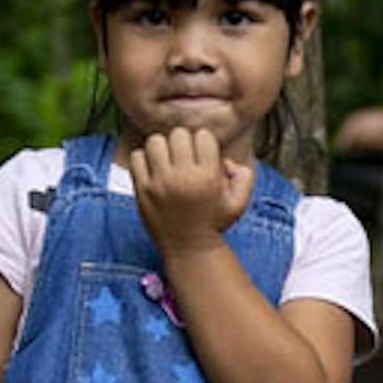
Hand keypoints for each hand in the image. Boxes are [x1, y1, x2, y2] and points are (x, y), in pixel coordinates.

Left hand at [131, 127, 252, 256]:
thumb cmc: (214, 222)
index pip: (203, 135)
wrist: (189, 248)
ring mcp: (160, 183)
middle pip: (178, 134)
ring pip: (156, 141)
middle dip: (184, 142)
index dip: (204, 142)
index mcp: (207, 177)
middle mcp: (183, 177)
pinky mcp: (142, 190)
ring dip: (162, 147)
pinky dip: (144, 159)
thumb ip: (244, 175)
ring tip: (167, 160)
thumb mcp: (240, 202)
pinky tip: (153, 169)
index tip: (203, 156)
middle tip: (184, 157)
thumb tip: (224, 161)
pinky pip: (137, 157)